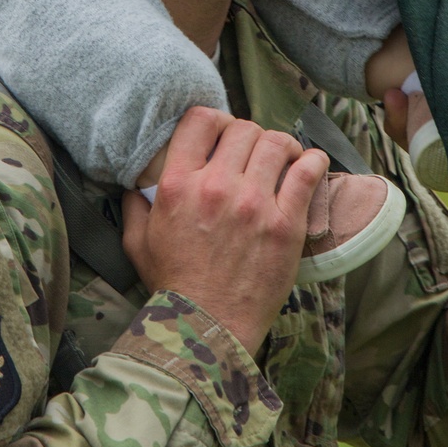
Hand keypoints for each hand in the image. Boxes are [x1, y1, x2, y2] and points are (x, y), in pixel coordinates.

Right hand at [122, 107, 327, 355]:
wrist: (206, 327)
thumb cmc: (173, 285)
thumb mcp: (137, 242)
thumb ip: (135, 204)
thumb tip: (136, 181)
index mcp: (177, 186)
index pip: (200, 120)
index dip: (215, 119)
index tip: (223, 134)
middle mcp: (215, 187)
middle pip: (242, 128)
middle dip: (249, 135)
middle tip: (253, 153)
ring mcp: (253, 204)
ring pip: (276, 143)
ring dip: (281, 145)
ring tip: (283, 158)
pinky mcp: (284, 224)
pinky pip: (307, 172)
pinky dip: (312, 160)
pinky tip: (310, 163)